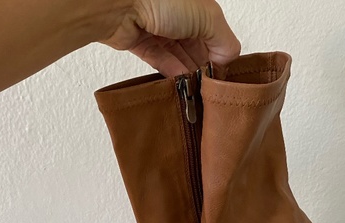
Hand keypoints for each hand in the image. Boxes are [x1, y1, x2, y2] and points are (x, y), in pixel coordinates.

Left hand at [100, 0, 240, 75]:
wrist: (118, 2)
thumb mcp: (208, 17)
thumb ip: (225, 42)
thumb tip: (226, 63)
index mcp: (198, 4)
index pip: (217, 36)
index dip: (220, 57)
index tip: (219, 77)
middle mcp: (179, 14)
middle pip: (198, 49)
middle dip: (203, 69)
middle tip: (207, 89)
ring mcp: (159, 28)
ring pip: (179, 57)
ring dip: (187, 74)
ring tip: (194, 91)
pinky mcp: (141, 41)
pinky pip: (160, 62)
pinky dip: (171, 74)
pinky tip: (180, 86)